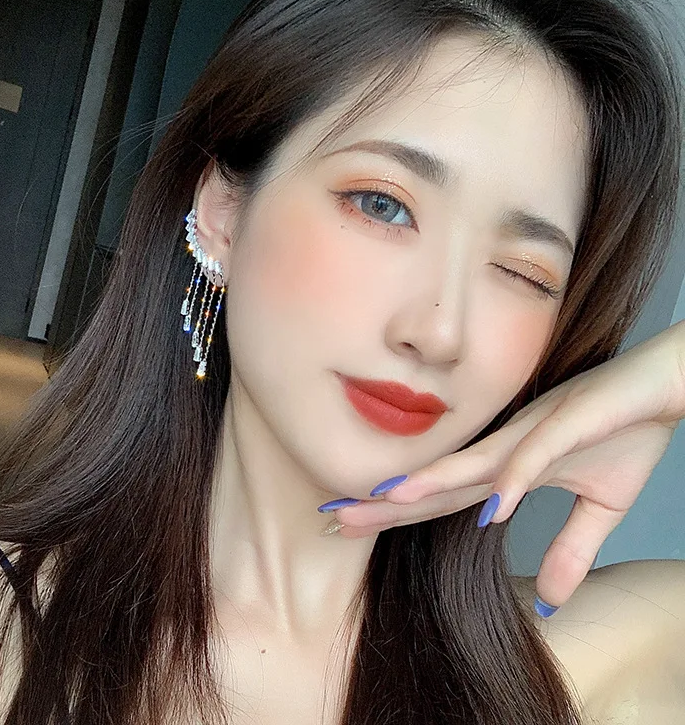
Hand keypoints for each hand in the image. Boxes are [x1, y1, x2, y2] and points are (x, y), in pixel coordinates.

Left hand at [325, 319, 684, 615]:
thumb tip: (549, 603)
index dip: (397, 515)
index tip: (349, 527)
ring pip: (475, 462)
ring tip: (386, 501)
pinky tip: (491, 506)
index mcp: (508, 462)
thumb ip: (571, 549)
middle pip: (440, 482)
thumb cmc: (629, 431)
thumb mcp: (601, 506)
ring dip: (432, 482)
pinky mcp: (575, 420)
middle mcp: (510, 445)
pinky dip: (516, 479)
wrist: (668, 383)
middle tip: (332, 519)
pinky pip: (540, 455)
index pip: (443, 496)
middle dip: (387, 503)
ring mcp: (538, 430)